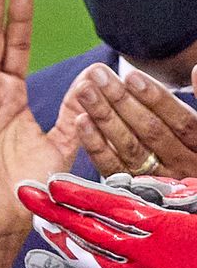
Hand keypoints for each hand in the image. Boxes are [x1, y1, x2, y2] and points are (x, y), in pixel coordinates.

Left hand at [19, 173, 196, 267]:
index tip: (34, 266)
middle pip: (94, 247)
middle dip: (59, 228)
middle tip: (24, 206)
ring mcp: (163, 248)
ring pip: (117, 222)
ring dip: (85, 202)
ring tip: (53, 186)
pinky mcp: (185, 226)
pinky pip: (157, 208)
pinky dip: (137, 195)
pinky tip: (112, 181)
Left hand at [71, 62, 196, 178]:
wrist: (189, 197)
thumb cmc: (194, 147)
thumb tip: (196, 70)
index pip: (182, 121)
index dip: (157, 98)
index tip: (131, 76)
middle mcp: (182, 164)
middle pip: (151, 130)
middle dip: (122, 100)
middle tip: (98, 74)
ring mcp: (157, 179)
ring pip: (129, 147)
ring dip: (104, 116)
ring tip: (85, 91)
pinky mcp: (133, 190)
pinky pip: (112, 167)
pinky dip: (96, 145)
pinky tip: (81, 121)